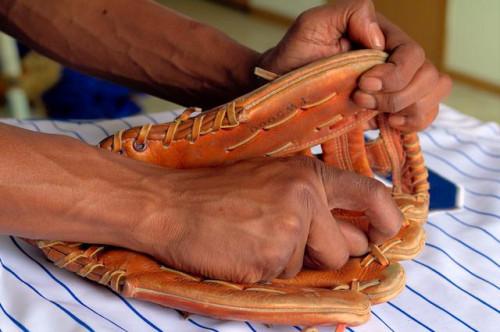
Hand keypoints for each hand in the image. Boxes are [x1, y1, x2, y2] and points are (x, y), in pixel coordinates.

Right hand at [135, 157, 402, 282]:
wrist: (169, 205)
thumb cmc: (217, 192)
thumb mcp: (271, 179)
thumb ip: (312, 199)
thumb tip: (349, 231)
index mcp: (308, 174)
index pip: (370, 195)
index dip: (387, 218)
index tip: (386, 234)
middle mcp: (305, 198)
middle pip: (345, 247)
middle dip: (323, 253)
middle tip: (284, 238)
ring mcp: (288, 230)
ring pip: (309, 267)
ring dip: (285, 262)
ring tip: (251, 238)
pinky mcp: (268, 260)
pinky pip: (281, 278)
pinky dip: (263, 272)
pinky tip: (239, 251)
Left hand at [257, 0, 451, 131]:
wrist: (283, 88)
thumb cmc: (296, 55)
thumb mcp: (313, 25)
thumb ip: (350, 13)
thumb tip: (380, 38)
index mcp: (382, 36)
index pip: (412, 53)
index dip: (394, 74)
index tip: (363, 85)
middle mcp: (395, 58)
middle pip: (429, 76)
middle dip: (397, 95)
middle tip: (360, 99)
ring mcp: (397, 84)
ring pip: (434, 94)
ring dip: (407, 108)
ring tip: (374, 113)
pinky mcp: (392, 107)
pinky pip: (425, 114)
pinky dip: (414, 121)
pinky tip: (387, 123)